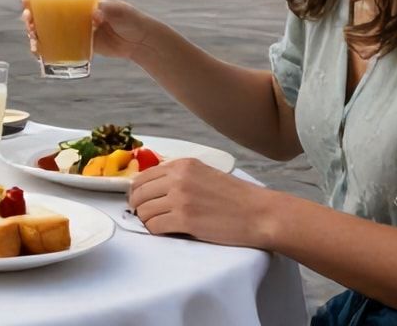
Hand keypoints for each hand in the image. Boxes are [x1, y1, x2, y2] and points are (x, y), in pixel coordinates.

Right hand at [20, 0, 157, 61]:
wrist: (139, 41)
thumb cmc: (131, 20)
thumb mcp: (121, 12)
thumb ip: (109, 10)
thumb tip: (95, 12)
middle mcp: (73, 12)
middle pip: (45, 12)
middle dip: (31, 16)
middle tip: (28, 21)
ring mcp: (74, 29)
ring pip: (47, 29)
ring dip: (35, 33)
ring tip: (33, 40)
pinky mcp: (78, 43)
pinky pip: (57, 45)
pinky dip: (45, 49)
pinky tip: (38, 53)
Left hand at [126, 157, 281, 247]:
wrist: (259, 213)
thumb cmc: (236, 197)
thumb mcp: (204, 174)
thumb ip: (179, 176)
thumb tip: (153, 187)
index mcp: (182, 165)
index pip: (143, 176)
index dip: (137, 191)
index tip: (140, 201)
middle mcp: (178, 178)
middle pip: (138, 193)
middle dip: (138, 207)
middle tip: (145, 216)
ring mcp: (180, 198)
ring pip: (144, 211)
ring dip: (147, 221)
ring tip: (159, 224)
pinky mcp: (185, 219)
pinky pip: (154, 227)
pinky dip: (156, 231)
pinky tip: (167, 231)